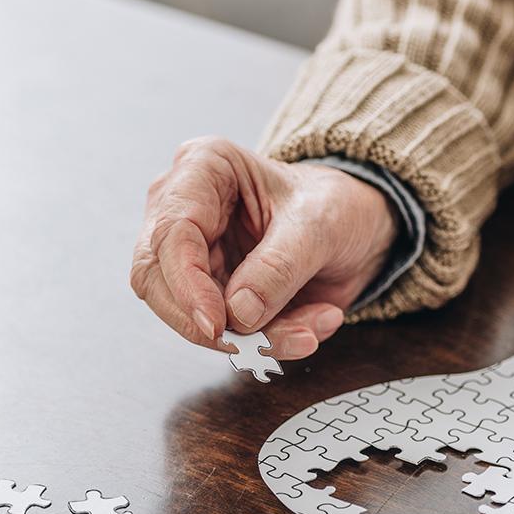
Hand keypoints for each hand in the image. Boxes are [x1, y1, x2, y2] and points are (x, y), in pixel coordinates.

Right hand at [131, 137, 398, 359]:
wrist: (357, 227)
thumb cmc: (335, 205)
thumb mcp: (320, 225)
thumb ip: (279, 266)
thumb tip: (238, 312)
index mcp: (204, 168)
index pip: (170, 233)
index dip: (186, 286)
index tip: (217, 324)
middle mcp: (185, 209)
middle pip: (156, 279)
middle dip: (204, 322)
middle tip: (252, 345)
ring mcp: (194, 254)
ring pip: (188, 315)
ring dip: (250, 338)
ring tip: (308, 332)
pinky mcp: (211, 292)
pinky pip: (224, 332)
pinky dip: (267, 341)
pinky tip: (310, 327)